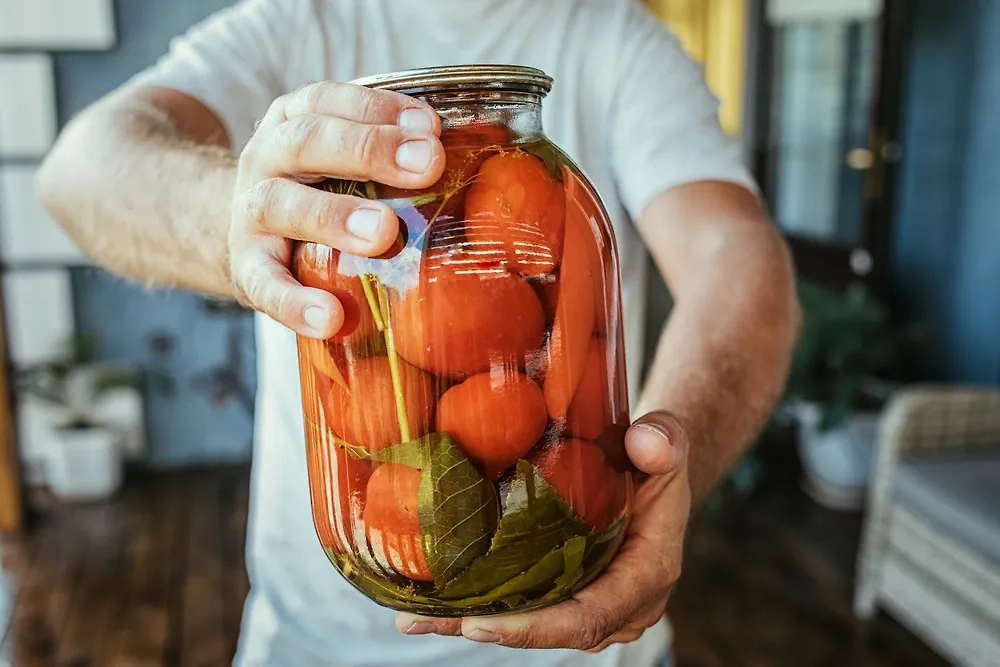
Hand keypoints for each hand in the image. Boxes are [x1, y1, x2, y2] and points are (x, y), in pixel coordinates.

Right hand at [227, 81, 445, 337]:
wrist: (242, 234)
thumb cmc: (315, 192)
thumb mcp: (340, 160)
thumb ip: (393, 157)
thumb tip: (487, 161)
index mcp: (295, 122)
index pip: (330, 100)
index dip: (379, 110)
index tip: (431, 127)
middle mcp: (266, 158)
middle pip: (308, 143)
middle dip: (369, 150)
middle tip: (427, 166)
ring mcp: (250, 213)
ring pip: (282, 205)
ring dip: (334, 216)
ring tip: (382, 234)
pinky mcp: (245, 269)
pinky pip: (265, 285)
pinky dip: (295, 302)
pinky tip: (330, 318)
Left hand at [396, 410, 690, 651]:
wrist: (653, 472)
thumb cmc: (656, 458)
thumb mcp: (667, 443)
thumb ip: (663, 441)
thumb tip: (645, 443)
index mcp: (647, 574)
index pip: (591, 615)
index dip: (537, 627)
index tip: (482, 624)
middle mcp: (619, 603)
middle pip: (549, 629)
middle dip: (486, 628)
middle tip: (423, 619)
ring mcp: (591, 601)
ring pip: (531, 623)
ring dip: (470, 621)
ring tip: (411, 615)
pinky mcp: (567, 591)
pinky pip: (526, 606)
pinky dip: (480, 604)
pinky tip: (431, 596)